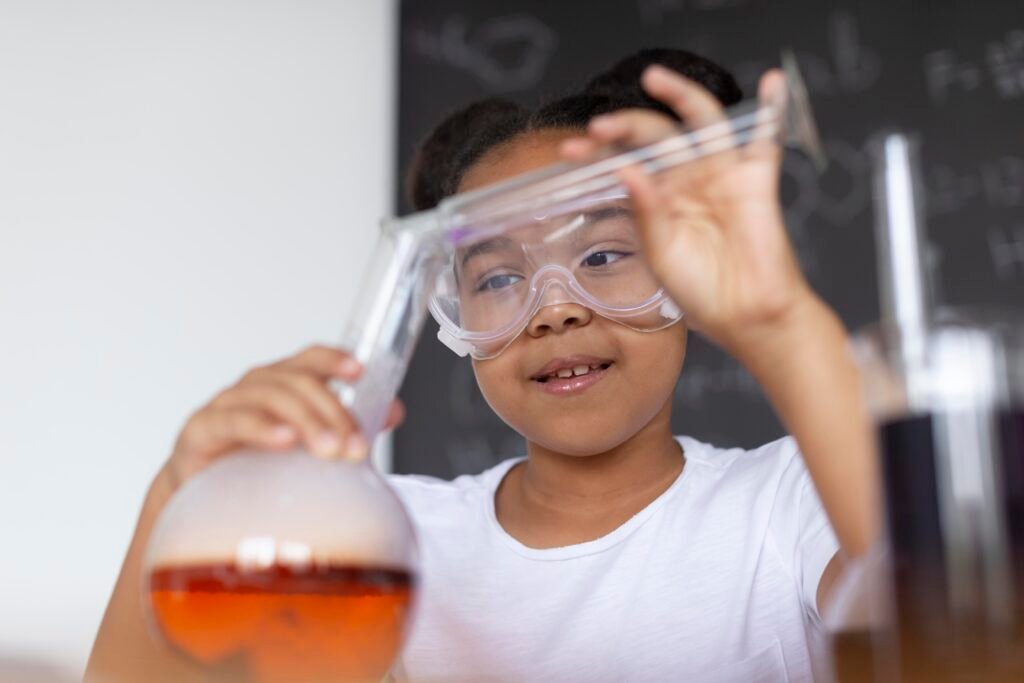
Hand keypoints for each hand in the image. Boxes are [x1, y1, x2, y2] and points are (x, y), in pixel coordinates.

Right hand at [165, 345, 403, 490]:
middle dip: (332, 411)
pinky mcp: (201, 431)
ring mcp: (226, 405)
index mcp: (281, 384)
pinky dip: (261, 427)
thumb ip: (349, 425)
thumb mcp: (307, 445)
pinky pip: (233, 421)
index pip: (308, 360)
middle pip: (297, 382)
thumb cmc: (256, 465)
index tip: (359, 371)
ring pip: (270, 397)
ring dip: (305, 421)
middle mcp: (254, 387)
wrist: (202, 500)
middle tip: (354, 447)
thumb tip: (395, 410)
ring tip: (328, 449)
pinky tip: (283, 439)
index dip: (332, 359)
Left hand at [559, 65, 813, 353]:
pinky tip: (773, 82)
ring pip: (701, 122)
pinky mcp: (757, 182)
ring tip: (654, 78)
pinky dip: (774, 109)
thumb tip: (628, 168)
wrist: (746, 318)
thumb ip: (647, 211)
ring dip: (680, 95)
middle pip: (656, 136)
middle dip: (625, 126)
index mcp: (659, 198)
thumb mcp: (661, 253)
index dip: (598, 153)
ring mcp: (722, 177)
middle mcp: (688, 180)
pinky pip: (767, 140)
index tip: (569, 153)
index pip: (625, 160)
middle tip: (599, 127)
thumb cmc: (702, 293)